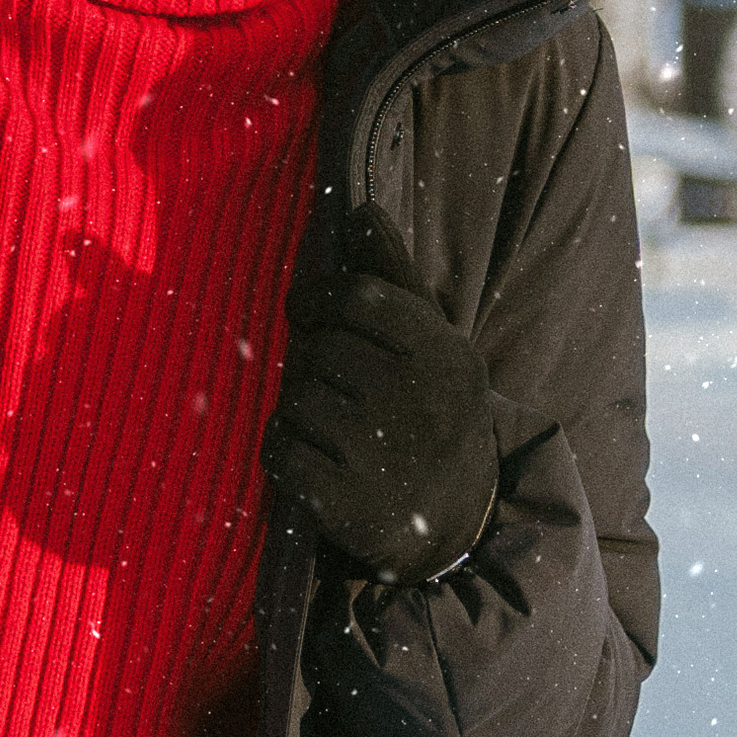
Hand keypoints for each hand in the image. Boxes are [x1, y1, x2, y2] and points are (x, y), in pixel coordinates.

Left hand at [264, 204, 498, 580]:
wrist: (457, 526)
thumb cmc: (434, 415)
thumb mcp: (434, 346)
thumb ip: (395, 279)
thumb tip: (361, 210)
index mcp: (444, 355)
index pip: (357, 297)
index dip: (319, 299)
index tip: (310, 313)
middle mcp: (418, 401)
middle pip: (321, 350)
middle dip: (314, 365)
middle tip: (336, 389)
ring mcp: (382, 455)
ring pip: (294, 399)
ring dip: (298, 410)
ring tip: (333, 428)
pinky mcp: (347, 503)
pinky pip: (279, 450)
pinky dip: (283, 452)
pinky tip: (312, 460)